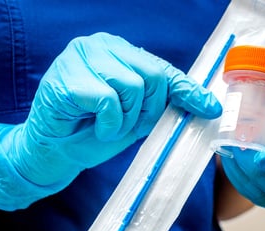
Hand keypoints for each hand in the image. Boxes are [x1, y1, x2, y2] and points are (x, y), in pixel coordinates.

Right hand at [0, 32, 220, 209]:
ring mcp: (81, 56)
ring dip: (125, 120)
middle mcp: (101, 46)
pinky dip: (108, 124)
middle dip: (147, 111)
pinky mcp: (68, 76)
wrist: (55, 151)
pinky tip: (93, 127)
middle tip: (127, 126)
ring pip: (133, 87)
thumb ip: (162, 105)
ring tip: (107, 127)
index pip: (162, 69)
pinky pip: (109, 101)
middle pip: (152, 76)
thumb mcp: (135, 117)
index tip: (209, 108)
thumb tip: (205, 104)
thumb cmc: (92, 132)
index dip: (186, 91)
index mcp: (118, 52)